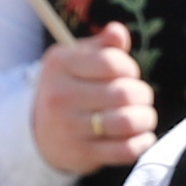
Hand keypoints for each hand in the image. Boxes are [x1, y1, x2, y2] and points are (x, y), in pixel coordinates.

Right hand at [29, 25, 155, 178]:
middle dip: (143, 95)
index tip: (127, 74)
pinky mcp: (82, 154)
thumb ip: (103, 46)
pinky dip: (143, 143)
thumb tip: (118, 31)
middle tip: (140, 98)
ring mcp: (69, 127)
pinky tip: (142, 136)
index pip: (112, 62)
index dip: (129, 68)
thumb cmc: (70, 88)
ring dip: (146, 118)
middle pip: (124, 93)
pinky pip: (126, 150)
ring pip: (127, 122)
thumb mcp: (78, 60)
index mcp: (60, 65)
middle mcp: (61, 95)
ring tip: (144, 116)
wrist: (39, 132)